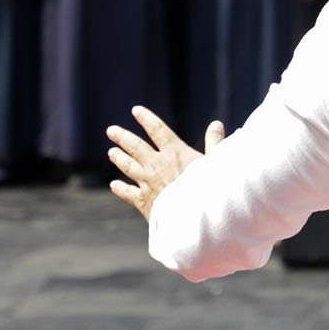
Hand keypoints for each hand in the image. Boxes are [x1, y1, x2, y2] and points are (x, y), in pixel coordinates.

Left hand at [107, 105, 222, 221]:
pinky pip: (128, 193)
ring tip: (111, 152)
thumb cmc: (211, 190)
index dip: (146, 119)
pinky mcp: (144, 202)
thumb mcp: (217, 162)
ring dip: (119, 158)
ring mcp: (148, 183)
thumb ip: (214, 142)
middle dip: (123, 137)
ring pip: (128, 167)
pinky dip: (120, 188)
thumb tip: (216, 124)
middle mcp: (157, 165)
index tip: (136, 111)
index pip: (158, 130)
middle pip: (135, 146)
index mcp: (175, 152)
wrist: (196, 218)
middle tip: (111, 130)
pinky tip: (114, 185)